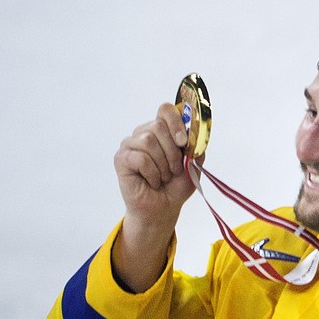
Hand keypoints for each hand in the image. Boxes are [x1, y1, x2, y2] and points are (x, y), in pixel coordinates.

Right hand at [112, 103, 198, 291]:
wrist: (163, 209)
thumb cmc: (175, 186)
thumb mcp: (193, 165)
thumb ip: (196, 147)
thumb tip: (196, 134)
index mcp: (161, 130)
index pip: (165, 110)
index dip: (176, 122)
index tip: (184, 142)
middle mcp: (143, 133)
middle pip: (158, 125)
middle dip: (172, 151)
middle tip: (174, 169)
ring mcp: (130, 145)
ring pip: (148, 141)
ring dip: (162, 164)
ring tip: (163, 177)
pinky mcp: (121, 158)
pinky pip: (140, 158)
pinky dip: (152, 173)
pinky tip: (152, 182)